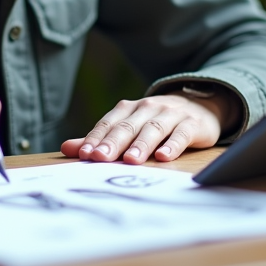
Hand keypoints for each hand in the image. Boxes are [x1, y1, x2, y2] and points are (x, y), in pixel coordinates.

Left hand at [59, 91, 235, 164]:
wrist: (200, 105)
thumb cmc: (157, 121)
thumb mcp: (129, 126)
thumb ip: (100, 138)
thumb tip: (66, 148)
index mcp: (129, 109)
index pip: (108, 124)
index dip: (96, 138)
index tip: (84, 155)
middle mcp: (148, 108)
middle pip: (128, 126)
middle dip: (113, 142)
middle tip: (100, 158)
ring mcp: (171, 114)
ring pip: (153, 128)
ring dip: (140, 144)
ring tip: (130, 160)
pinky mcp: (192, 123)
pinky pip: (181, 133)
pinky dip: (172, 145)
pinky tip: (164, 157)